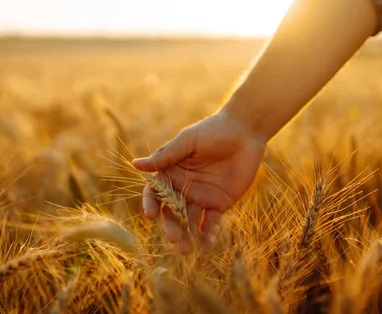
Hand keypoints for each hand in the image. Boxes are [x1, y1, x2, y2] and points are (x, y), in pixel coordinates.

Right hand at [132, 109, 265, 253]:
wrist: (245, 132)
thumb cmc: (213, 131)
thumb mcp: (188, 140)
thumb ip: (166, 155)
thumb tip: (135, 164)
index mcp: (171, 172)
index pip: (156, 192)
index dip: (151, 204)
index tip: (150, 214)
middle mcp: (183, 188)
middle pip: (172, 211)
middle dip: (171, 225)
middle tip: (173, 238)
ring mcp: (201, 197)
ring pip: (190, 220)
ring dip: (187, 235)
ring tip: (186, 250)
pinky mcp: (220, 204)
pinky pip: (212, 222)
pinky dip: (208, 234)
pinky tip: (207, 244)